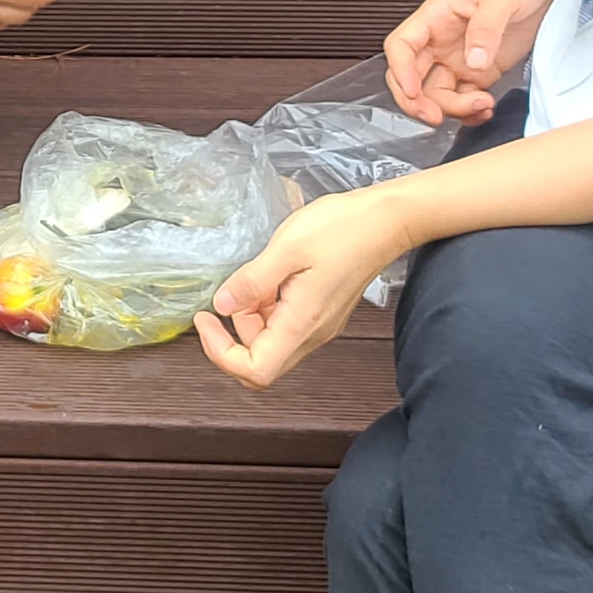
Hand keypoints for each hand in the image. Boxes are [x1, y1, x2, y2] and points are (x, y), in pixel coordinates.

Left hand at [198, 186, 413, 388]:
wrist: (386, 220)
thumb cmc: (343, 229)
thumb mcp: (287, 248)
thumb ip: (251, 281)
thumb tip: (222, 306)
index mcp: (302, 324)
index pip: (256, 371)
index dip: (221, 354)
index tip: (207, 321)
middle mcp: (312, 334)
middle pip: (261, 362)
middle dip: (233, 336)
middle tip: (227, 297)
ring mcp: (319, 325)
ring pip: (272, 343)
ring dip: (250, 318)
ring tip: (253, 279)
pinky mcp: (321, 313)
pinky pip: (285, 325)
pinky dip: (267, 309)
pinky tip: (269, 278)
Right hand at [385, 0, 558, 126]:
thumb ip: (486, 26)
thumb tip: (474, 60)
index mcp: (435, 16)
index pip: (401, 46)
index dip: (400, 70)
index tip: (413, 91)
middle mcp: (441, 41)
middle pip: (411, 77)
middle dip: (417, 102)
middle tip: (436, 117)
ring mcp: (458, 59)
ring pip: (436, 94)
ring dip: (452, 110)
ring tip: (482, 105)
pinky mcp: (478, 73)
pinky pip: (463, 100)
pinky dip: (469, 113)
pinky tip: (486, 110)